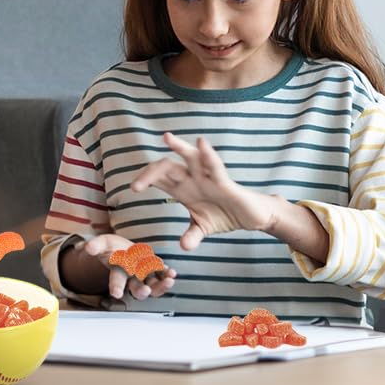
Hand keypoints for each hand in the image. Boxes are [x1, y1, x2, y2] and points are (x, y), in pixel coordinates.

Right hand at [79, 234, 176, 301]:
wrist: (125, 249)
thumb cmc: (113, 248)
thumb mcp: (103, 243)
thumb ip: (96, 245)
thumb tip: (87, 247)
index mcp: (119, 272)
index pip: (116, 281)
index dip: (116, 287)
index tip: (115, 293)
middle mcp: (132, 277)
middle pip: (136, 289)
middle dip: (141, 292)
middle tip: (145, 291)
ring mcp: (145, 275)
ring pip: (153, 286)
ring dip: (161, 286)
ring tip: (168, 282)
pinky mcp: (155, 269)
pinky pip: (162, 275)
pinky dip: (167, 275)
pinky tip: (172, 273)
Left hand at [130, 132, 273, 249]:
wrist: (252, 215)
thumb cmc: (224, 214)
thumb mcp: (203, 228)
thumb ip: (191, 236)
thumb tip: (183, 246)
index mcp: (183, 188)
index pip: (159, 179)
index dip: (145, 180)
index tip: (133, 189)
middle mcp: (192, 179)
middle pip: (167, 167)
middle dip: (150, 174)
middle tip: (137, 186)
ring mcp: (208, 178)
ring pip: (190, 158)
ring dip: (179, 147)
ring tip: (166, 137)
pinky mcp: (225, 182)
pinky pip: (215, 167)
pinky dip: (208, 155)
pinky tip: (201, 143)